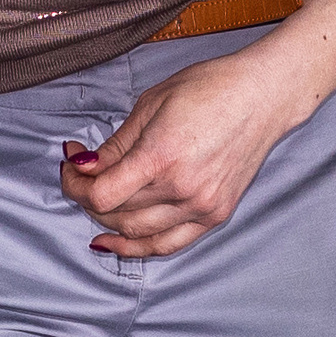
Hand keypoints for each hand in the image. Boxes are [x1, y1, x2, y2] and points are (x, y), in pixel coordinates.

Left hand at [57, 50, 302, 257]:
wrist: (264, 96)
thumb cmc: (211, 88)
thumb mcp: (151, 105)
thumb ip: (115, 144)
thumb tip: (83, 165)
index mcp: (161, 155)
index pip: (101, 194)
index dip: (75, 185)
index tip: (71, 168)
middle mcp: (181, 188)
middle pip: (115, 213)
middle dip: (87, 197)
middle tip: (80, 177)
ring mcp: (201, 206)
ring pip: (137, 232)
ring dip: (108, 220)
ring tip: (98, 201)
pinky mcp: (215, 215)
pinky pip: (168, 244)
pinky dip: (138, 247)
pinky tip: (113, 241)